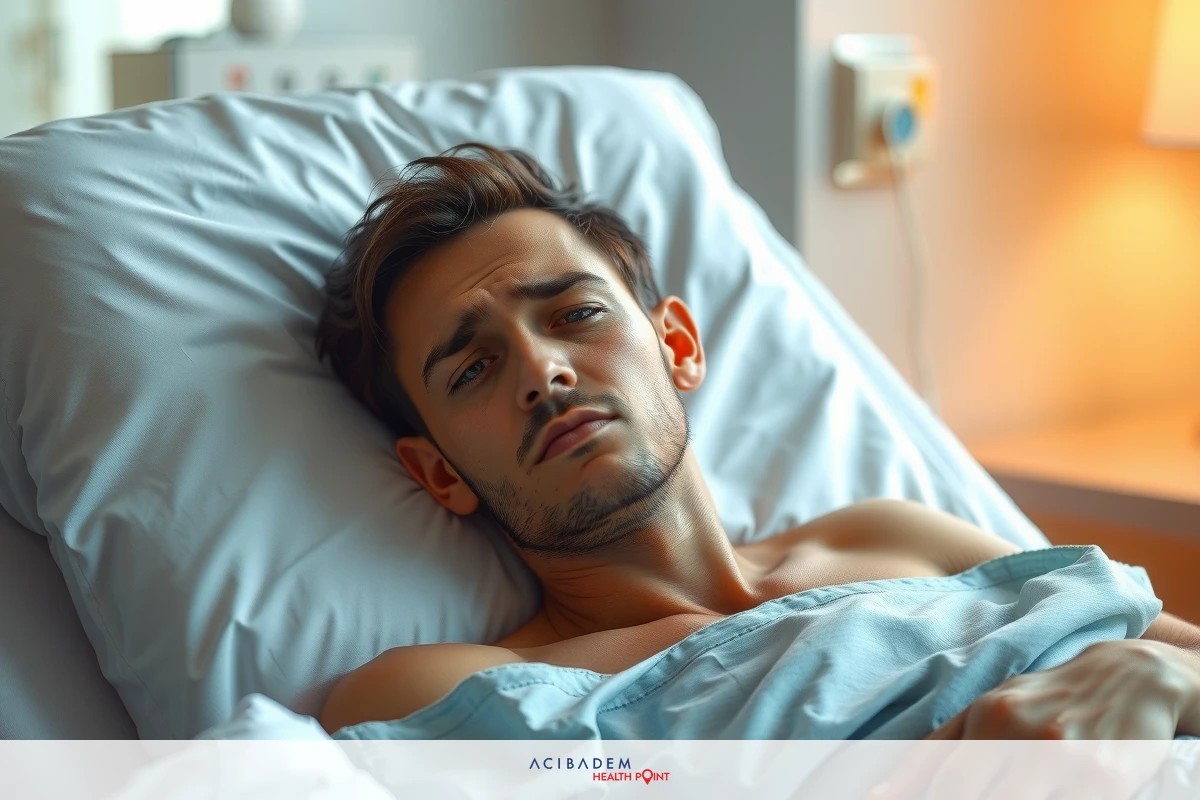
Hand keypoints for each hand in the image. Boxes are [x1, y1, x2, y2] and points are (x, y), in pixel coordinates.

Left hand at [865, 639, 1199, 799]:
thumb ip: (942, 745)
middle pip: (961, 790)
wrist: (1132, 674)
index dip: (904, 794)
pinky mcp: (1101, 779)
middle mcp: (1017, 731)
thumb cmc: (1048, 699)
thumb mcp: (992, 708)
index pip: (934, 772)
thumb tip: (880, 787)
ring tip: (1001, 795)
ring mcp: (1060, 756)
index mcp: (985, 715)